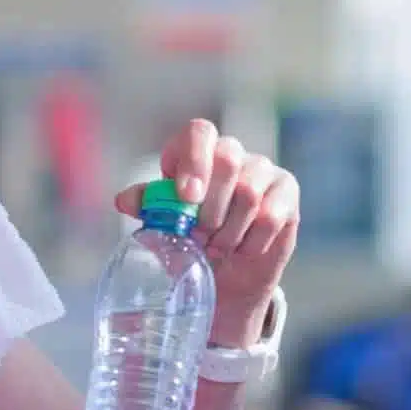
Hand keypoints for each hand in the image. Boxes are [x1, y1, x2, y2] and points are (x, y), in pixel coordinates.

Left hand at [117, 118, 299, 344]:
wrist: (226, 277)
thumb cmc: (192, 241)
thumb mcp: (164, 224)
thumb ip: (148, 206)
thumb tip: (123, 200)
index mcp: (196, 152)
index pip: (199, 132)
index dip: (195, 161)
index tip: (188, 196)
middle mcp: (232, 153)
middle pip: (228, 158)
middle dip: (210, 208)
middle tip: (198, 237)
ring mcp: (263, 170)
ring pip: (249, 192)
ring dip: (228, 231)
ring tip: (216, 249)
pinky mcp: (287, 192)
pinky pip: (271, 215)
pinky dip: (251, 241)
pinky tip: (242, 250)